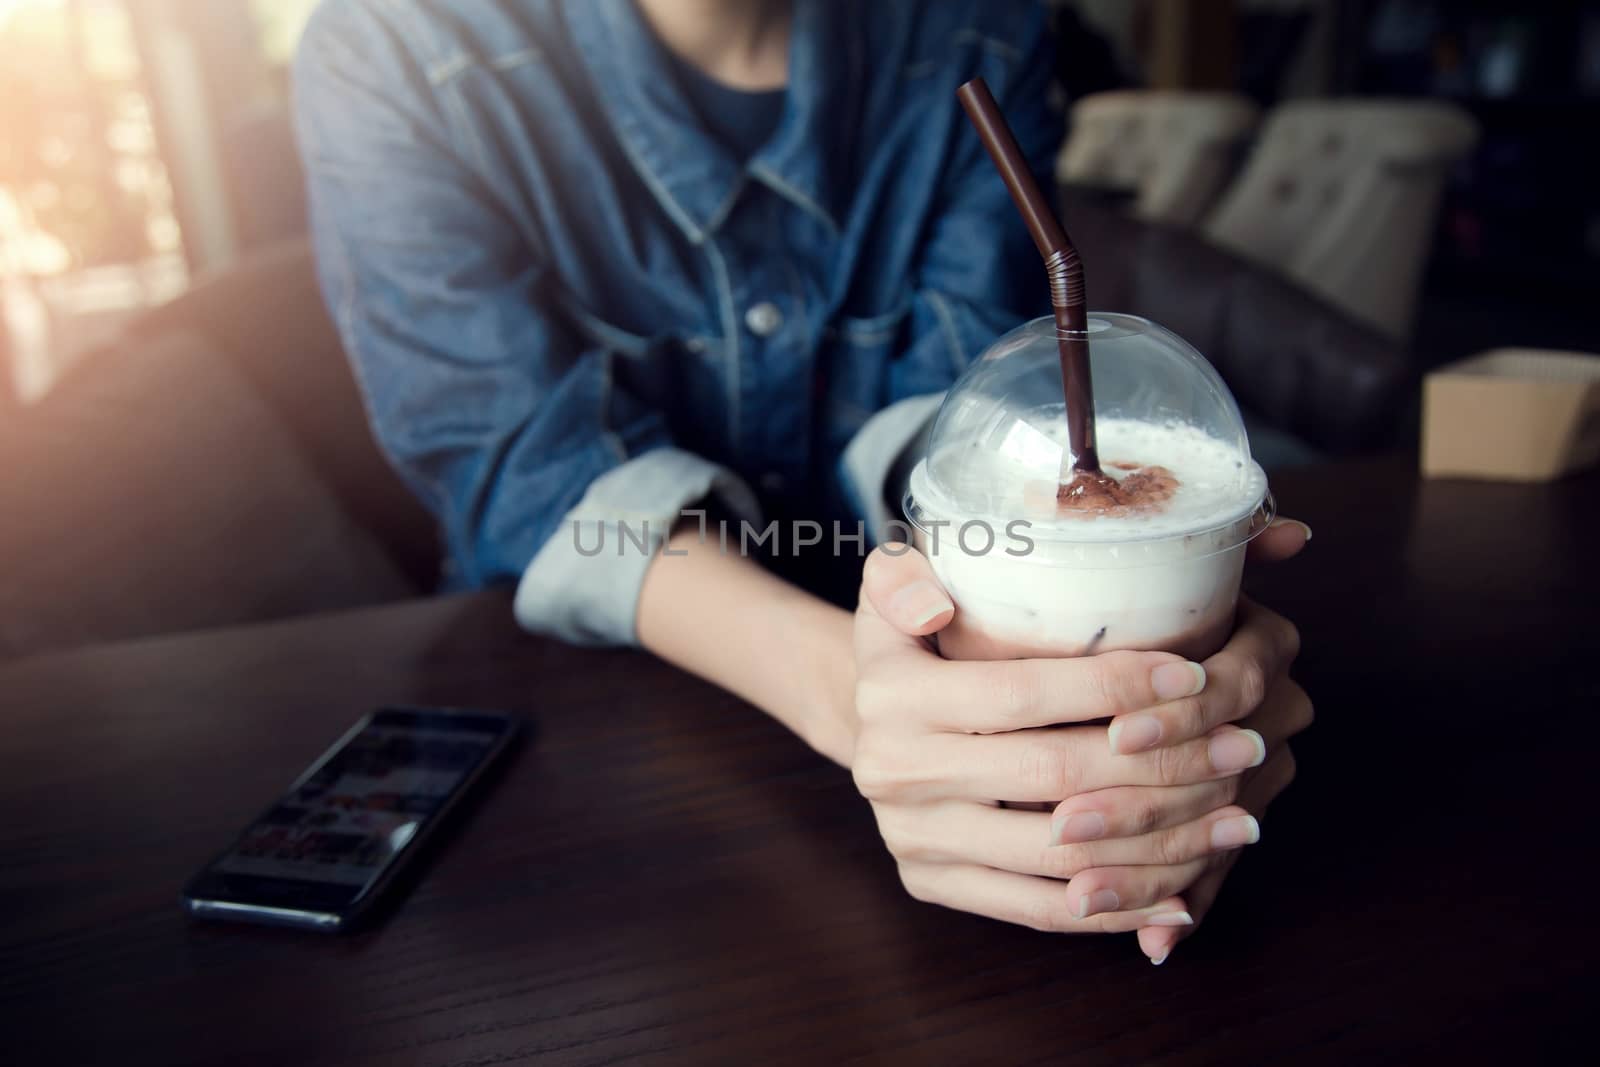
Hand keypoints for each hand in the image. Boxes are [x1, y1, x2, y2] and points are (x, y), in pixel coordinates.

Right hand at [850, 547, 1269, 932]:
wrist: (861, 721)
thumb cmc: (910, 643)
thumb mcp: (892, 588)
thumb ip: (905, 573)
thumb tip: (937, 602)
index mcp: (894, 695)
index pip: (1023, 693)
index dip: (1116, 685)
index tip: (1196, 676)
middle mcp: (896, 773)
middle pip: (1055, 777)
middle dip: (1165, 764)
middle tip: (1243, 747)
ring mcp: (914, 839)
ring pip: (1060, 855)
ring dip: (1162, 843)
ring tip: (1237, 817)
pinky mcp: (932, 886)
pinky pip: (1038, 910)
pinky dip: (1118, 909)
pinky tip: (1183, 894)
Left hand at [1118, 518, 1313, 964]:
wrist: (1099, 660)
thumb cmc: (1093, 603)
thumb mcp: (1104, 563)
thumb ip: (1153, 540)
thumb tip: (1274, 533)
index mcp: (1262, 642)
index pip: (1238, 681)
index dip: (1182, 712)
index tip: (1118, 731)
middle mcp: (1274, 711)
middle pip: (1224, 768)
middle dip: (1145, 802)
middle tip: (1067, 820)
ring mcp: (1260, 775)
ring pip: (1218, 830)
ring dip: (1152, 867)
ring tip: (1081, 886)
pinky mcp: (1230, 823)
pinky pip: (1215, 872)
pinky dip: (1183, 906)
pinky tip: (1149, 939)